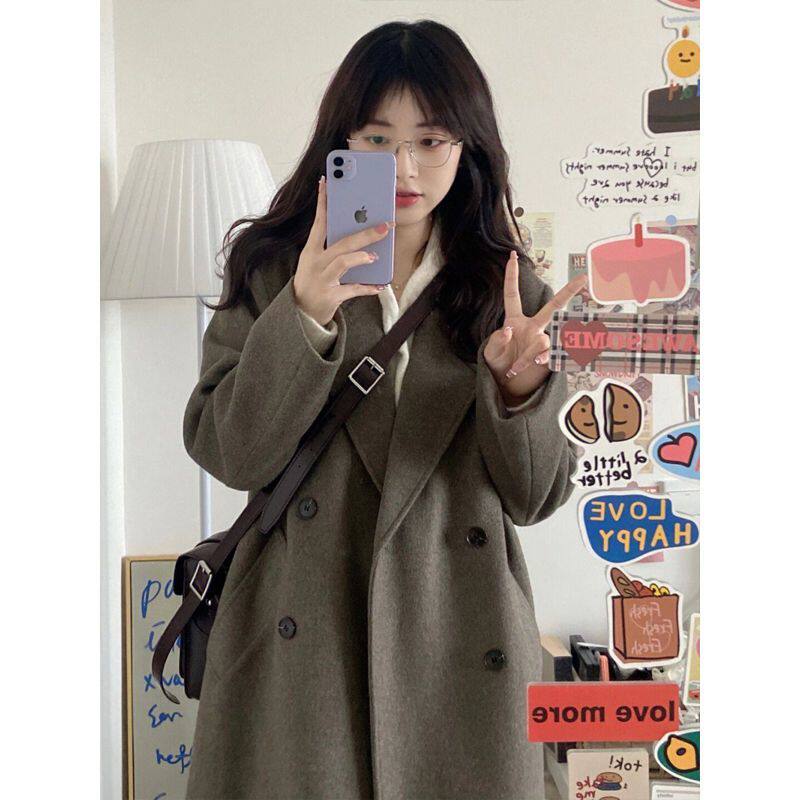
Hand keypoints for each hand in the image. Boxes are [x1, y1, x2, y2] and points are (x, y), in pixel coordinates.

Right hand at [293, 175, 395, 325]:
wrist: (301, 315)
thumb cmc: (313, 284)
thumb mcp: (316, 263)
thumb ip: (333, 249)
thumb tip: (360, 236)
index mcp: (311, 251)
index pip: (319, 222)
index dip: (324, 202)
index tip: (327, 182)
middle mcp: (315, 263)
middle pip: (341, 242)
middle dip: (365, 233)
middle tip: (385, 226)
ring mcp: (322, 279)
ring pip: (343, 262)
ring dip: (362, 257)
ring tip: (375, 256)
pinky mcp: (330, 296)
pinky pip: (352, 289)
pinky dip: (368, 287)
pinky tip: (380, 285)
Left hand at [483, 251, 586, 404]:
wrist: (506, 383)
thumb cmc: (498, 362)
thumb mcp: (491, 352)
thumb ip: (497, 340)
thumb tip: (509, 330)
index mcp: (515, 320)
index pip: (512, 295)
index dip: (511, 276)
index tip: (511, 256)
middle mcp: (532, 327)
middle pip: (552, 306)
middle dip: (568, 292)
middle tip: (583, 278)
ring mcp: (542, 341)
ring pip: (543, 340)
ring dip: (527, 355)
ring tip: (514, 368)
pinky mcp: (549, 356)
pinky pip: (550, 354)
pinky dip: (541, 359)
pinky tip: (535, 364)